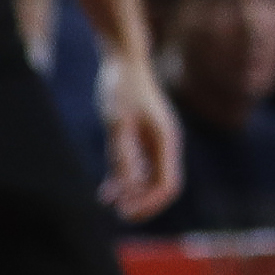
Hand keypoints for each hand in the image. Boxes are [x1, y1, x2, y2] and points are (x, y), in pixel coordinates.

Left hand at [100, 61, 183, 221]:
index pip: (167, 185)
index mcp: (165, 142)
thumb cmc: (121, 89)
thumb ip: (122, 157)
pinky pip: (139, 166)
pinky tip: (107, 190)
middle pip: (161, 185)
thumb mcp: (117, 124)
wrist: (124, 61)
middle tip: (118, 214)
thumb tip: (126, 190)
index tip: (126, 213)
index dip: (150, 204)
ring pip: (149, 178)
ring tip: (109, 204)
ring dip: (132, 193)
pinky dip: (126, 180)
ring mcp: (154, 141)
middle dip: (142, 202)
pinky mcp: (142, 136)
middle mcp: (164, 144)